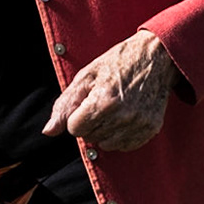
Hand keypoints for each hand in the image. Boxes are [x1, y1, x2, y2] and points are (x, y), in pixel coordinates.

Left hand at [42, 28, 178, 152]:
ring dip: (104, 131)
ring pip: (106, 144)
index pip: (74, 129)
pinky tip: (124, 117)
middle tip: (102, 102)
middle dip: (90, 123)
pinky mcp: (151, 129)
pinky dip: (120, 135)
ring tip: (113, 109)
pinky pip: (125, 146)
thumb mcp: (85, 77)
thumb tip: (48, 131)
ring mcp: (139, 124)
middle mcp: (122, 116)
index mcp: (103, 102)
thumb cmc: (116, 64)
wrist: (154, 57)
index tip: (87, 102)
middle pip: (90, 138)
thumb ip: (64, 106)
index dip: (76, 116)